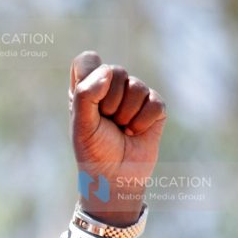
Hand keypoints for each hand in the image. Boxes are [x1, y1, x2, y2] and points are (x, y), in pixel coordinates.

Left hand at [70, 51, 166, 225]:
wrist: (117, 177)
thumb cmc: (94, 152)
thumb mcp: (82, 125)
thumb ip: (85, 95)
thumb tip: (107, 72)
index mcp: (86, 89)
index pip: (87, 60)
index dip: (90, 74)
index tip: (90, 97)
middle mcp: (110, 88)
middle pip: (115, 70)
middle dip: (110, 101)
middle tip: (107, 122)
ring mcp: (134, 96)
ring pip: (137, 86)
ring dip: (127, 114)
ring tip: (121, 130)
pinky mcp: (155, 108)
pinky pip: (154, 102)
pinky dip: (144, 121)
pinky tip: (136, 133)